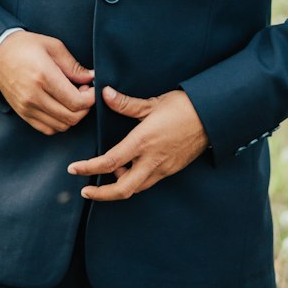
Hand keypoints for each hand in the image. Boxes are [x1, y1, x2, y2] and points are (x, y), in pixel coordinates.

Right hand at [0, 31, 94, 134]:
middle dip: (85, 108)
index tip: (91, 88)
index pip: (76, 102)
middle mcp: (34, 96)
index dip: (91, 98)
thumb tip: (92, 78)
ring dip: (73, 116)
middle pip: (71, 117)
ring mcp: (27, 107)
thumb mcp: (52, 46)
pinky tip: (60, 107)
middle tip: (84, 92)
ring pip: (61, 126)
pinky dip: (59, 122)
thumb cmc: (25, 46)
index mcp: (43, 76)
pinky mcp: (23, 114)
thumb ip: (73, 65)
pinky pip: (48, 129)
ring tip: (72, 99)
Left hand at [66, 85, 209, 201]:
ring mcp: (163, 168)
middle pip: (122, 190)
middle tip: (86, 191)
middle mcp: (152, 160)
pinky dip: (134, 180)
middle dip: (101, 195)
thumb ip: (125, 103)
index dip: (88, 168)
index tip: (74, 170)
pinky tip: (130, 168)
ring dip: (119, 186)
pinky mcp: (172, 170)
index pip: (110, 162)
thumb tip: (105, 93)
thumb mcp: (152, 103)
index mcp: (143, 142)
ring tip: (110, 172)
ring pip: (136, 188)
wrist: (213, 117)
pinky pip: (148, 181)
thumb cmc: (183, 106)